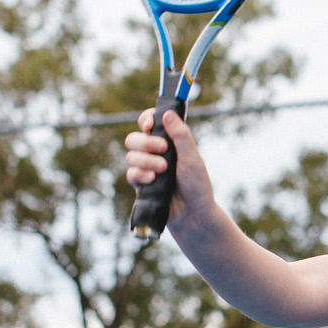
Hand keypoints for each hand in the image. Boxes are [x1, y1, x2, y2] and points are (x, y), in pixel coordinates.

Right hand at [123, 107, 215, 233]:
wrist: (192, 214)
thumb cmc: (196, 185)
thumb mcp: (192, 157)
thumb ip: (180, 136)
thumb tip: (168, 113)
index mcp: (168, 142)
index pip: (149, 123)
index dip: (146, 119)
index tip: (149, 125)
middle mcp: (154, 153)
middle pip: (134, 138)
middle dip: (146, 142)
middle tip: (163, 149)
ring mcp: (146, 168)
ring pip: (130, 156)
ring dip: (146, 160)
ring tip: (163, 170)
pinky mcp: (141, 184)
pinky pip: (130, 173)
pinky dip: (141, 175)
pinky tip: (153, 180)